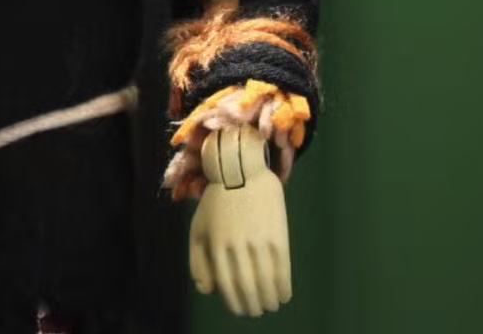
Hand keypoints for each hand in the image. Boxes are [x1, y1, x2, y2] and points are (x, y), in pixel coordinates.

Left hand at [190, 124, 292, 316]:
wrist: (241, 170)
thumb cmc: (216, 202)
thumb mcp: (198, 227)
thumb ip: (198, 260)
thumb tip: (207, 290)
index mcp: (216, 242)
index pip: (226, 282)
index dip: (234, 301)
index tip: (240, 310)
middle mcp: (238, 243)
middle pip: (248, 285)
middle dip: (253, 304)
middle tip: (256, 311)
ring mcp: (259, 239)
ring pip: (266, 280)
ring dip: (269, 299)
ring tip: (270, 306)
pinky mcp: (278, 235)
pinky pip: (283, 267)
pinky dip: (284, 286)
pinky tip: (283, 295)